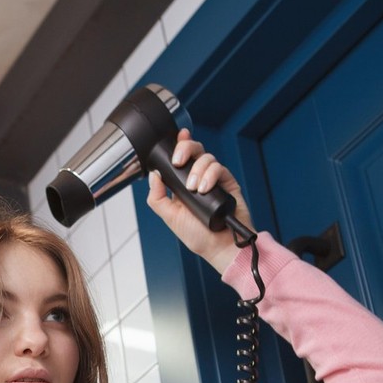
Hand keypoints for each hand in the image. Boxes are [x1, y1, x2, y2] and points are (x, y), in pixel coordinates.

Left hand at [145, 129, 254, 270]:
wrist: (220, 247)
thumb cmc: (198, 236)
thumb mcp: (170, 217)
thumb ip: (157, 197)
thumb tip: (154, 175)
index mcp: (183, 184)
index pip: (182, 158)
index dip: (180, 144)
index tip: (178, 136)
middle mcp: (199, 178)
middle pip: (195, 150)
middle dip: (185, 149)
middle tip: (178, 162)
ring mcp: (214, 179)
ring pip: (206, 158)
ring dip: (198, 170)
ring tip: (195, 189)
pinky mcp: (228, 183)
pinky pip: (219, 168)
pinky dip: (211, 175)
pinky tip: (205, 188)